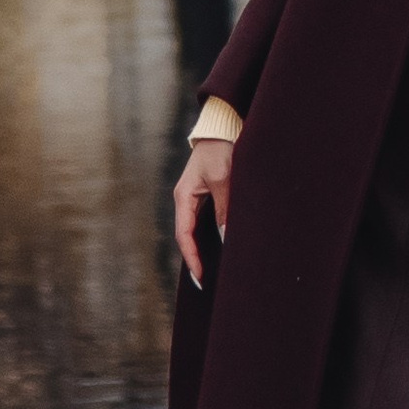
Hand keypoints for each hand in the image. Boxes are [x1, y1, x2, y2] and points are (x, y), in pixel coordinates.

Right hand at [173, 134, 236, 288]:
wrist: (223, 126)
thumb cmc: (220, 149)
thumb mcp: (223, 179)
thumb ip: (224, 209)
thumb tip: (225, 237)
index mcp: (184, 196)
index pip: (184, 235)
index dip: (191, 257)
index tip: (200, 276)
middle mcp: (186, 199)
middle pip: (187, 235)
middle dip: (194, 258)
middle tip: (204, 282)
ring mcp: (195, 196)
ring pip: (196, 229)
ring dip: (202, 248)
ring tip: (211, 270)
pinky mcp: (206, 193)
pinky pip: (204, 220)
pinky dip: (209, 236)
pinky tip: (219, 246)